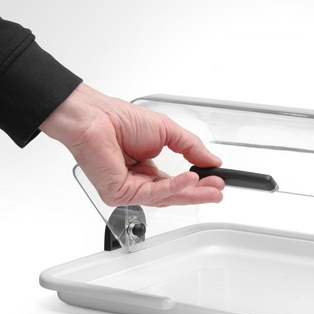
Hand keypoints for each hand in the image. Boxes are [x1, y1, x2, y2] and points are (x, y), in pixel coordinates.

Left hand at [40, 83, 224, 206]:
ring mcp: (127, 189)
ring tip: (211, 188)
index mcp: (146, 168)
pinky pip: (152, 194)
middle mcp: (137, 181)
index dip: (198, 184)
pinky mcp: (119, 194)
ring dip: (191, 193)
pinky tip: (189, 179)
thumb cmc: (118, 119)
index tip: (217, 181)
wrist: (95, 116)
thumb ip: (190, 147)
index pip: (175, 183)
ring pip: (165, 198)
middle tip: (218, 191)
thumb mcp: (166, 131)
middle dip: (199, 193)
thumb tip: (212, 160)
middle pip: (173, 194)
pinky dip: (173, 187)